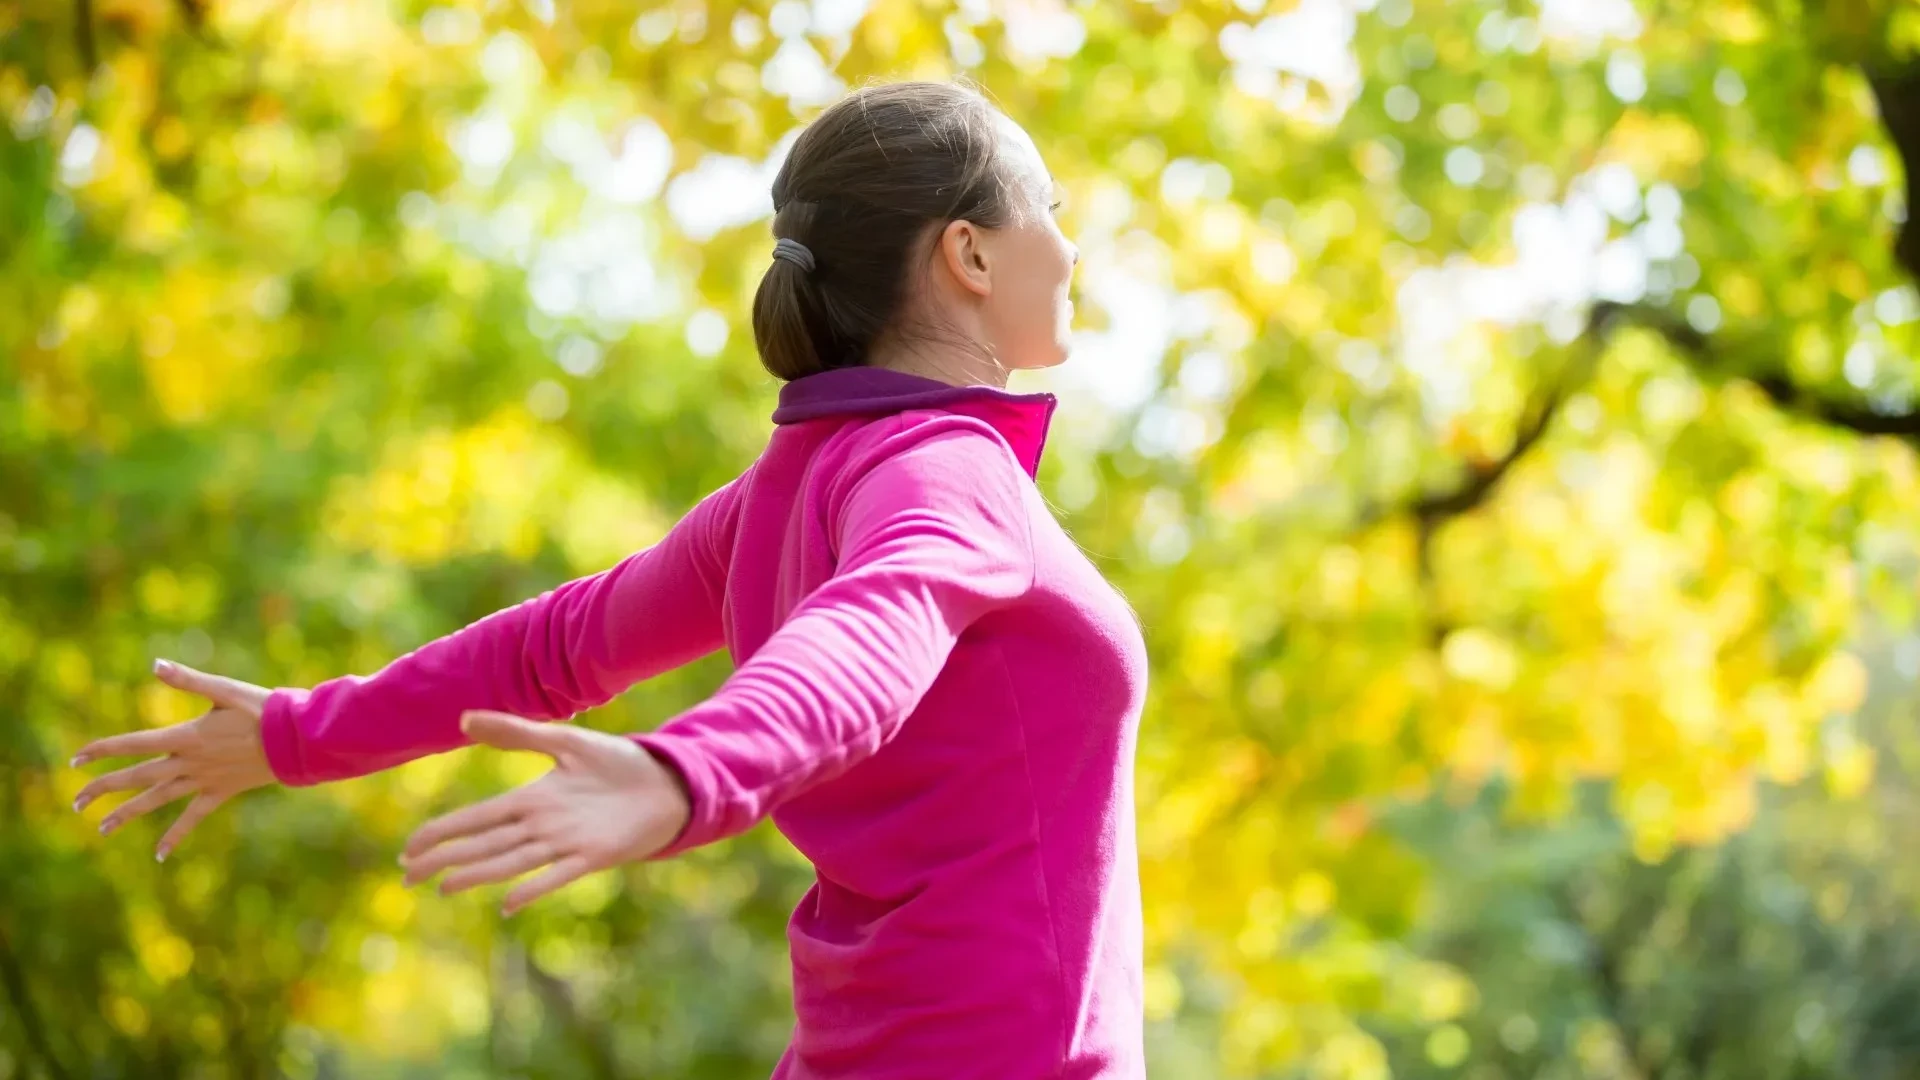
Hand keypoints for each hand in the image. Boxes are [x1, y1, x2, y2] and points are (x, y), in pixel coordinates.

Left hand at [71, 659, 274, 860]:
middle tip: (75, 801)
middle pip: (137, 777)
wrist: (297, 740)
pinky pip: (193, 818)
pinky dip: (175, 836)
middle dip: (103, 787)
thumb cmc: (263, 709)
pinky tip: (159, 855)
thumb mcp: (225, 689)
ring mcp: (204, 780)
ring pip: (157, 800)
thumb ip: (188, 680)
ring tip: (100, 829)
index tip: (75, 760)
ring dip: (127, 814)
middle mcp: (189, 762)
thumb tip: (155, 664)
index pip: (133, 744)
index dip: (103, 750)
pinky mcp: (221, 792)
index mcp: (186, 736)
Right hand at [400, 711, 690, 915]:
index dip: (443, 831)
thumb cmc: (616, 762)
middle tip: (407, 876)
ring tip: (444, 886)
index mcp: (531, 799)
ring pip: (511, 861)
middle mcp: (541, 825)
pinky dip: (534, 888)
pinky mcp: (594, 856)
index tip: (409, 847)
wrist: (665, 781)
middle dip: (445, 858)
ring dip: (478, 873)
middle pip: (483, 844)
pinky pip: (558, 875)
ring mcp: (565, 842)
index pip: (476, 817)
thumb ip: (516, 733)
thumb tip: (464, 718)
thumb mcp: (565, 741)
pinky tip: (508, 903)